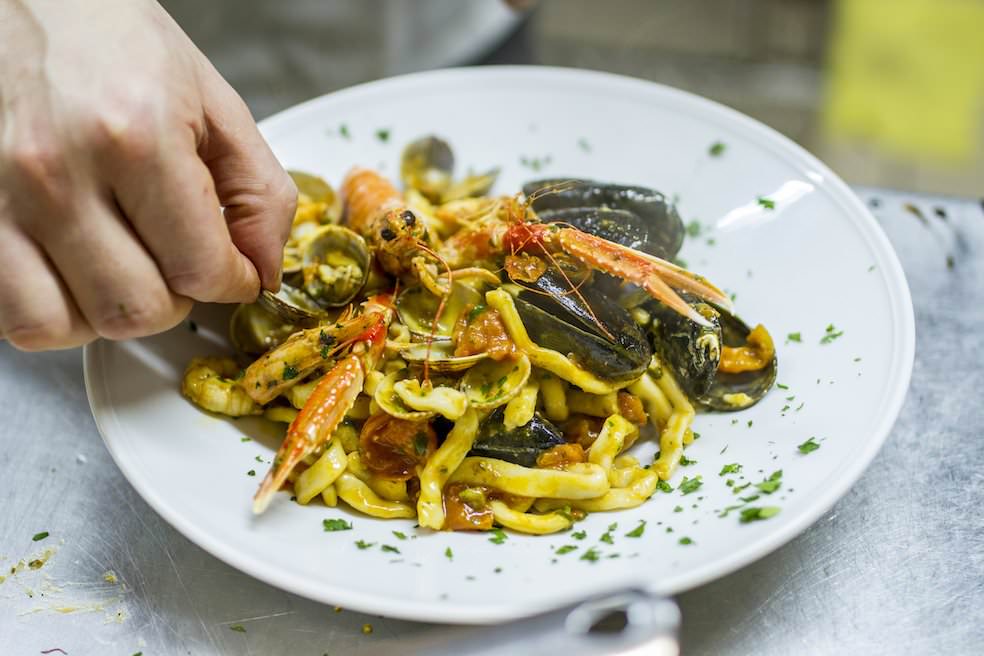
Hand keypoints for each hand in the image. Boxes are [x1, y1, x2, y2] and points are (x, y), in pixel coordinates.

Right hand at [0, 0, 295, 350]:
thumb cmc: (113, 40)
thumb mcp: (213, 103)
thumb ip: (259, 192)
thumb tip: (267, 270)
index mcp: (137, 137)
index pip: (201, 269)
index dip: (232, 282)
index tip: (233, 271)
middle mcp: (58, 172)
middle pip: (140, 309)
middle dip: (178, 297)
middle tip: (180, 260)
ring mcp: (2, 199)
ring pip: (73, 326)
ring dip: (116, 309)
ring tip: (129, 264)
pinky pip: (17, 319)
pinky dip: (57, 314)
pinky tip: (78, 274)